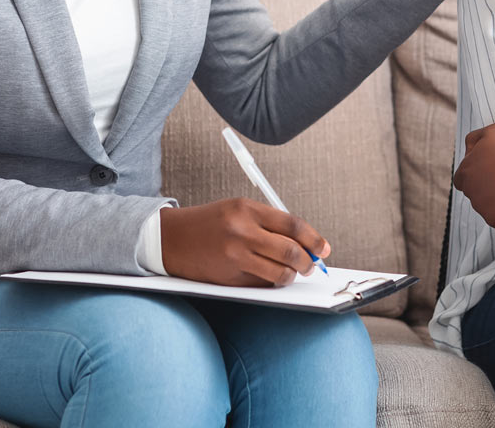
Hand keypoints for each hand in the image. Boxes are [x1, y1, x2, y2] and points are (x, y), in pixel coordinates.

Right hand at [159, 198, 330, 286]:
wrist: (171, 239)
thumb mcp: (239, 210)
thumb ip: (270, 223)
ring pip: (279, 273)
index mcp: (247, 209)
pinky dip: (272, 283)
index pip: (292, 225)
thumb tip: (305, 242)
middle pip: (290, 251)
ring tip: (291, 273)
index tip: (324, 249)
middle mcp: (242, 232)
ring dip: (291, 276)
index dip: (314, 239)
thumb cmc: (210, 223)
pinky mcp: (228, 278)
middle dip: (308, 261)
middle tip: (311, 265)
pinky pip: (262, 285)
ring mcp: (234, 257)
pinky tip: (269, 277)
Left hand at [453, 124, 494, 230]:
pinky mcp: (494, 220)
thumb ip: (474, 139)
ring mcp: (481, 207)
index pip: (461, 179)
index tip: (491, 174)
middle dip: (487, 189)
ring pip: (488, 207)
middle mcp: (469, 190)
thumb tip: (467, 149)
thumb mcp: (492, 132)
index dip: (475, 177)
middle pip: (474, 193)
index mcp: (465, 170)